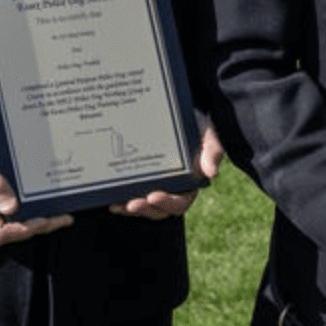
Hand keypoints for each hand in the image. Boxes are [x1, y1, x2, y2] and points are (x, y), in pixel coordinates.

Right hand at [0, 116, 71, 245]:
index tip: (50, 220)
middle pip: (5, 229)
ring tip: (54, 207)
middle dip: (35, 225)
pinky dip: (20, 205)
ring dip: (29, 217)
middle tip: (62, 216)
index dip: (26, 231)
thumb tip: (11, 207)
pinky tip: (34, 195)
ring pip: (4, 219)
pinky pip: (0, 206)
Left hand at [109, 123, 226, 219]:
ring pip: (145, 206)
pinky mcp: (142, 181)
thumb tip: (211, 172)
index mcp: (191, 184)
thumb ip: (213, 152)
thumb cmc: (198, 127)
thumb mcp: (209, 136)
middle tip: (132, 204)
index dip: (168, 203)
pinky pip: (133, 196)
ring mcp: (157, 186)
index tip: (154, 195)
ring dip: (132, 208)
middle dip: (146, 209)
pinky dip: (123, 202)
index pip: (182, 201)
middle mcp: (174, 189)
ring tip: (119, 206)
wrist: (180, 117)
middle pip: (161, 209)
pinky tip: (113, 202)